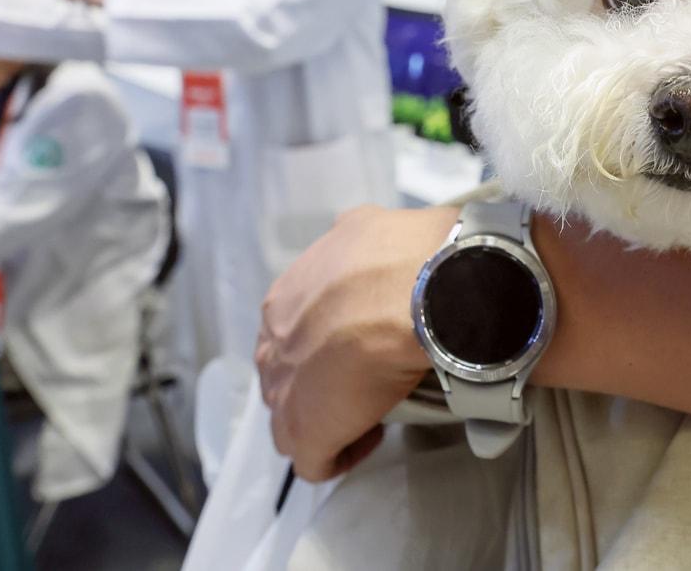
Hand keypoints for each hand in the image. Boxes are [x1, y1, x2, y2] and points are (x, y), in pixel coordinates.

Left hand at [255, 204, 455, 481]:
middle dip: (319, 382)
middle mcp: (271, 343)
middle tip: (365, 380)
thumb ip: (354, 240)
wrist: (419, 292)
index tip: (361, 345)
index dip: (324, 345)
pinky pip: (313, 460)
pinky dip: (341, 454)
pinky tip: (371, 439)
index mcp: (282, 301)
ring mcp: (283, 391)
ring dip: (326, 419)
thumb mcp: (364, 230)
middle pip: (284, 376)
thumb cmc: (401, 257)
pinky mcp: (305, 432)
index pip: (289, 335)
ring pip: (291, 420)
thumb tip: (368, 236)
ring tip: (368, 414)